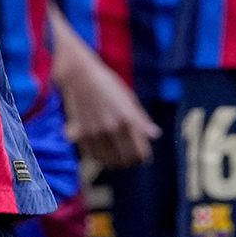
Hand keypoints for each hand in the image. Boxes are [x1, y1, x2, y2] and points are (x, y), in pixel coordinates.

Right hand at [58, 47, 157, 174]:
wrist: (80, 75)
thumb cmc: (107, 84)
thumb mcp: (129, 98)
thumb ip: (141, 119)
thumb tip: (155, 135)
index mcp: (128, 118)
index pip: (140, 153)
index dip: (143, 157)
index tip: (141, 155)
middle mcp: (112, 127)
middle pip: (126, 160)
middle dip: (130, 161)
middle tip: (129, 156)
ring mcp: (96, 132)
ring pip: (109, 162)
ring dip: (114, 161)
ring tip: (115, 154)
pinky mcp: (81, 133)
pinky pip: (93, 156)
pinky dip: (99, 157)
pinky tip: (102, 150)